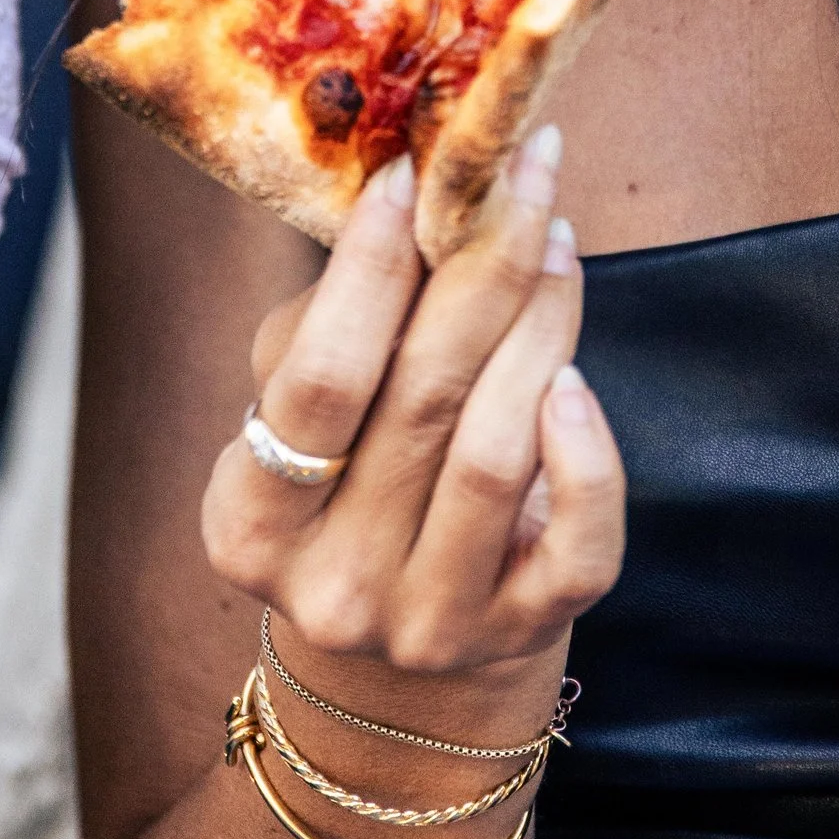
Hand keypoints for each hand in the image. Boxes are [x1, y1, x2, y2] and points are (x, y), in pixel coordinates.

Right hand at [200, 126, 624, 710]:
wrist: (399, 668)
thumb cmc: (348, 490)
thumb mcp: (303, 421)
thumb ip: (334, 323)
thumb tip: (404, 190)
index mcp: (250, 522)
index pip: (318, 380)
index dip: (368, 268)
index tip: (410, 170)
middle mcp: (333, 587)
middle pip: (422, 399)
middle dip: (483, 265)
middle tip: (523, 176)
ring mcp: (429, 624)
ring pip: (498, 452)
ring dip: (542, 327)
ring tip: (556, 244)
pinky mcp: (518, 638)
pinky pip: (577, 542)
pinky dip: (588, 455)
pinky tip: (577, 380)